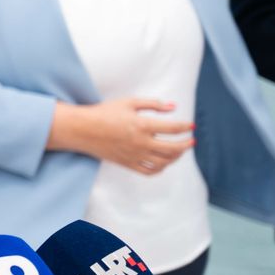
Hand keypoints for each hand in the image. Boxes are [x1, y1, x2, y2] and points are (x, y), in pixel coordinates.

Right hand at [50, 99, 194, 174]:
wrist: (84, 129)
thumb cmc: (105, 112)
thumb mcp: (129, 102)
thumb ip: (153, 104)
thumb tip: (173, 107)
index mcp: (142, 125)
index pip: (172, 128)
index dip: (185, 127)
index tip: (191, 126)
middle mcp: (141, 143)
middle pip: (173, 148)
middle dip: (186, 145)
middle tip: (190, 140)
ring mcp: (135, 155)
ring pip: (164, 162)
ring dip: (176, 157)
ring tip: (178, 150)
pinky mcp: (128, 164)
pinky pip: (150, 171)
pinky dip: (160, 168)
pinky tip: (163, 162)